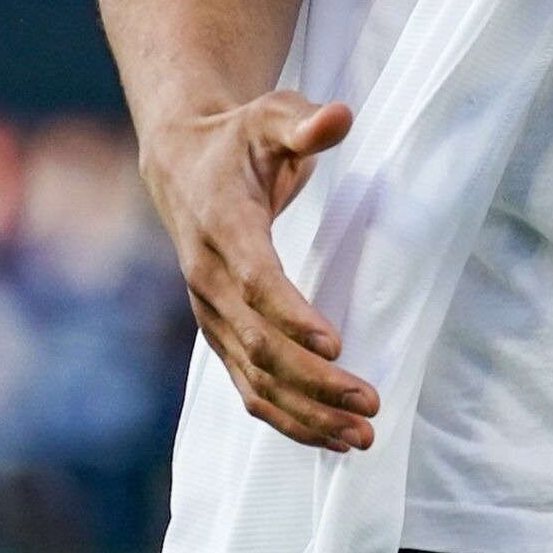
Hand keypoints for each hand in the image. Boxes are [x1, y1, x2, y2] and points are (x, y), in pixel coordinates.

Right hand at [139, 91, 377, 451]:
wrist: (181, 164)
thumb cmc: (240, 138)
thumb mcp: (272, 114)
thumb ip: (305, 122)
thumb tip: (339, 116)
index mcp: (222, 225)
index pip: (257, 281)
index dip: (293, 315)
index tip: (336, 346)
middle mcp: (208, 279)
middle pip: (260, 345)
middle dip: (315, 381)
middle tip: (371, 403)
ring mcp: (210, 313)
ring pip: (254, 379)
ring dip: (306, 413)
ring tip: (361, 437)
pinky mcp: (219, 333)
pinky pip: (249, 387)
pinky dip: (286, 417)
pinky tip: (329, 438)